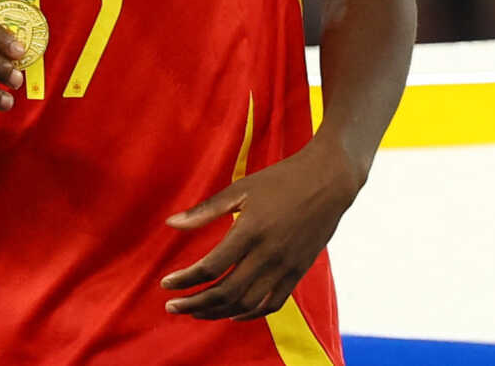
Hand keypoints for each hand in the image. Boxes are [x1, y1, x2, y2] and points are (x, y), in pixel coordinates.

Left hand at [161, 143, 362, 319]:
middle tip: (172, 307)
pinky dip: (250, 313)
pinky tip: (232, 314)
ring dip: (219, 312)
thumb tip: (170, 223)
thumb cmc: (279, 182)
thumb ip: (205, 210)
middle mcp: (269, 254)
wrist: (328, 183)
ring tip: (195, 313)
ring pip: (248, 303)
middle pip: (227, 292)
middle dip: (196, 304)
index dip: (186, 280)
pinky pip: (273, 303)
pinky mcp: (299, 272)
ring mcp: (286, 266)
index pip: (212, 267)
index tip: (166, 284)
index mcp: (250, 231)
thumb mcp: (239, 189)